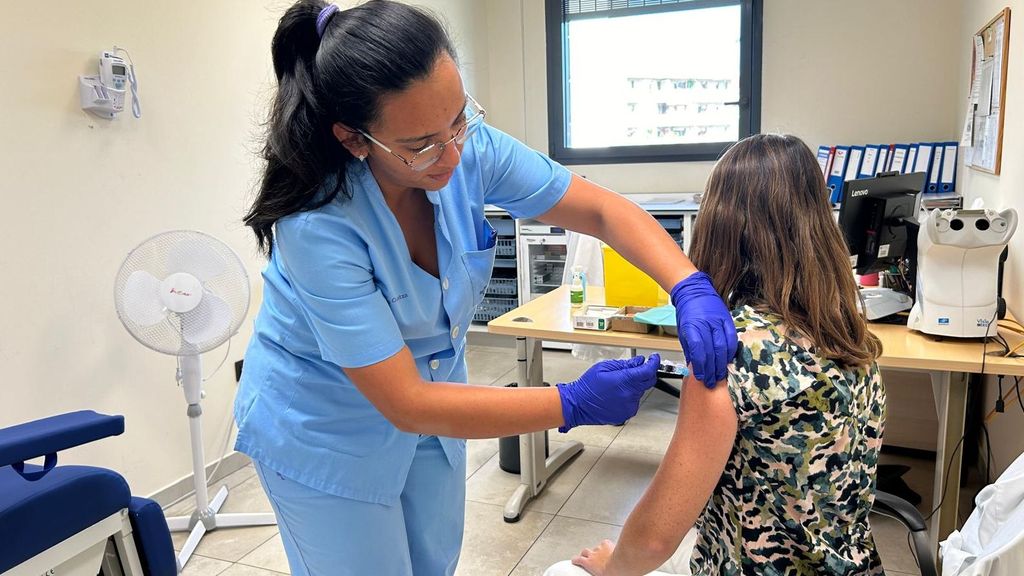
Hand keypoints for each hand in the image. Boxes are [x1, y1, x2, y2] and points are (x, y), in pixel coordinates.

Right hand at [556, 354, 659, 432]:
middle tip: (636, 369)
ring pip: (640, 392)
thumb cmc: (587, 386)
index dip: (654, 363)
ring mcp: (629, 406)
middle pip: (648, 382)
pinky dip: (628, 396)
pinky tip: (615, 395)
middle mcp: (629, 395)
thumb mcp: (604, 367)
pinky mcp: (626, 414)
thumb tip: (639, 362)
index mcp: (625, 381)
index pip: (649, 371)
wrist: (578, 405)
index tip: (654, 358)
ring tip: (617, 385)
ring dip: (634, 386)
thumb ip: (625, 364)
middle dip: (645, 373)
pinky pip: (633, 402)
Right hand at [572, 539, 615, 574]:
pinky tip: (608, 547)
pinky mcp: (607, 544)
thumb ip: (596, 573)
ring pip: (595, 547)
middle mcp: (592, 554)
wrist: (620, 565)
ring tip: (601, 554)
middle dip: (585, 553)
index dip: (576, 560)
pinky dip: (605, 545)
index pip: (578, 560)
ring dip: (597, 550)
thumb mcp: (599, 575)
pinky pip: (604, 542)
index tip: (575, 560)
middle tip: (587, 556)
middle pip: (585, 551)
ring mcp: (599, 548)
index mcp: (589, 563)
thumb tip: (598, 574)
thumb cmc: (611, 572)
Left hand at [671, 272, 736, 387]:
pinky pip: (732, 339)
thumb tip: (694, 367)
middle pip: (712, 352)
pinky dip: (730, 352)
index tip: (702, 377)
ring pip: (723, 347)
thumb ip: (690, 348)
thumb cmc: (687, 312)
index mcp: (691, 327)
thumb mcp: (683, 330)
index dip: (701, 366)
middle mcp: (706, 324)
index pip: (698, 350)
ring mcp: (718, 321)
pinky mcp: (727, 320)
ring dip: (722, 364)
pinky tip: (728, 360)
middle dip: (712, 370)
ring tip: (720, 375)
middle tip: (712, 382)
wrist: (695, 291)